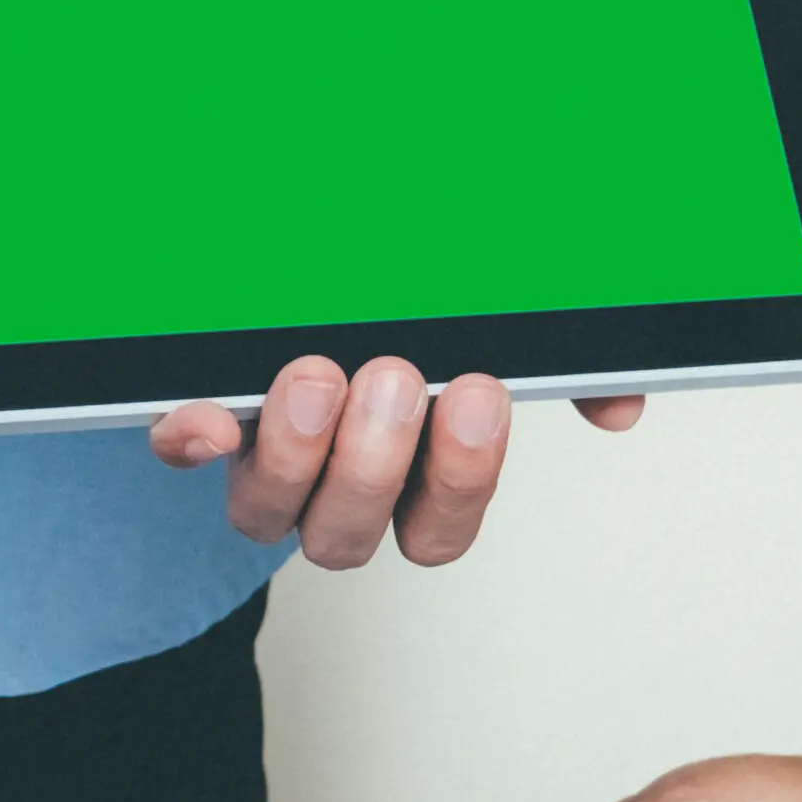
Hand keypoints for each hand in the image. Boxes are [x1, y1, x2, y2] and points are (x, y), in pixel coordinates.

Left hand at [149, 359, 644, 570]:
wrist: (312, 263)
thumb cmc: (411, 310)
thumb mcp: (492, 328)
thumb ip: (563, 371)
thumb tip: (621, 405)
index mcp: (406, 481)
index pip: (436, 533)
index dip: (456, 482)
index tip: (476, 395)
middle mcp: (329, 489)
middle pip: (346, 537)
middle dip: (373, 465)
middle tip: (393, 379)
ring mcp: (261, 462)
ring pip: (264, 517)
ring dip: (293, 455)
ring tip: (316, 375)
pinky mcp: (199, 422)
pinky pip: (180, 451)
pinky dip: (191, 438)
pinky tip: (214, 413)